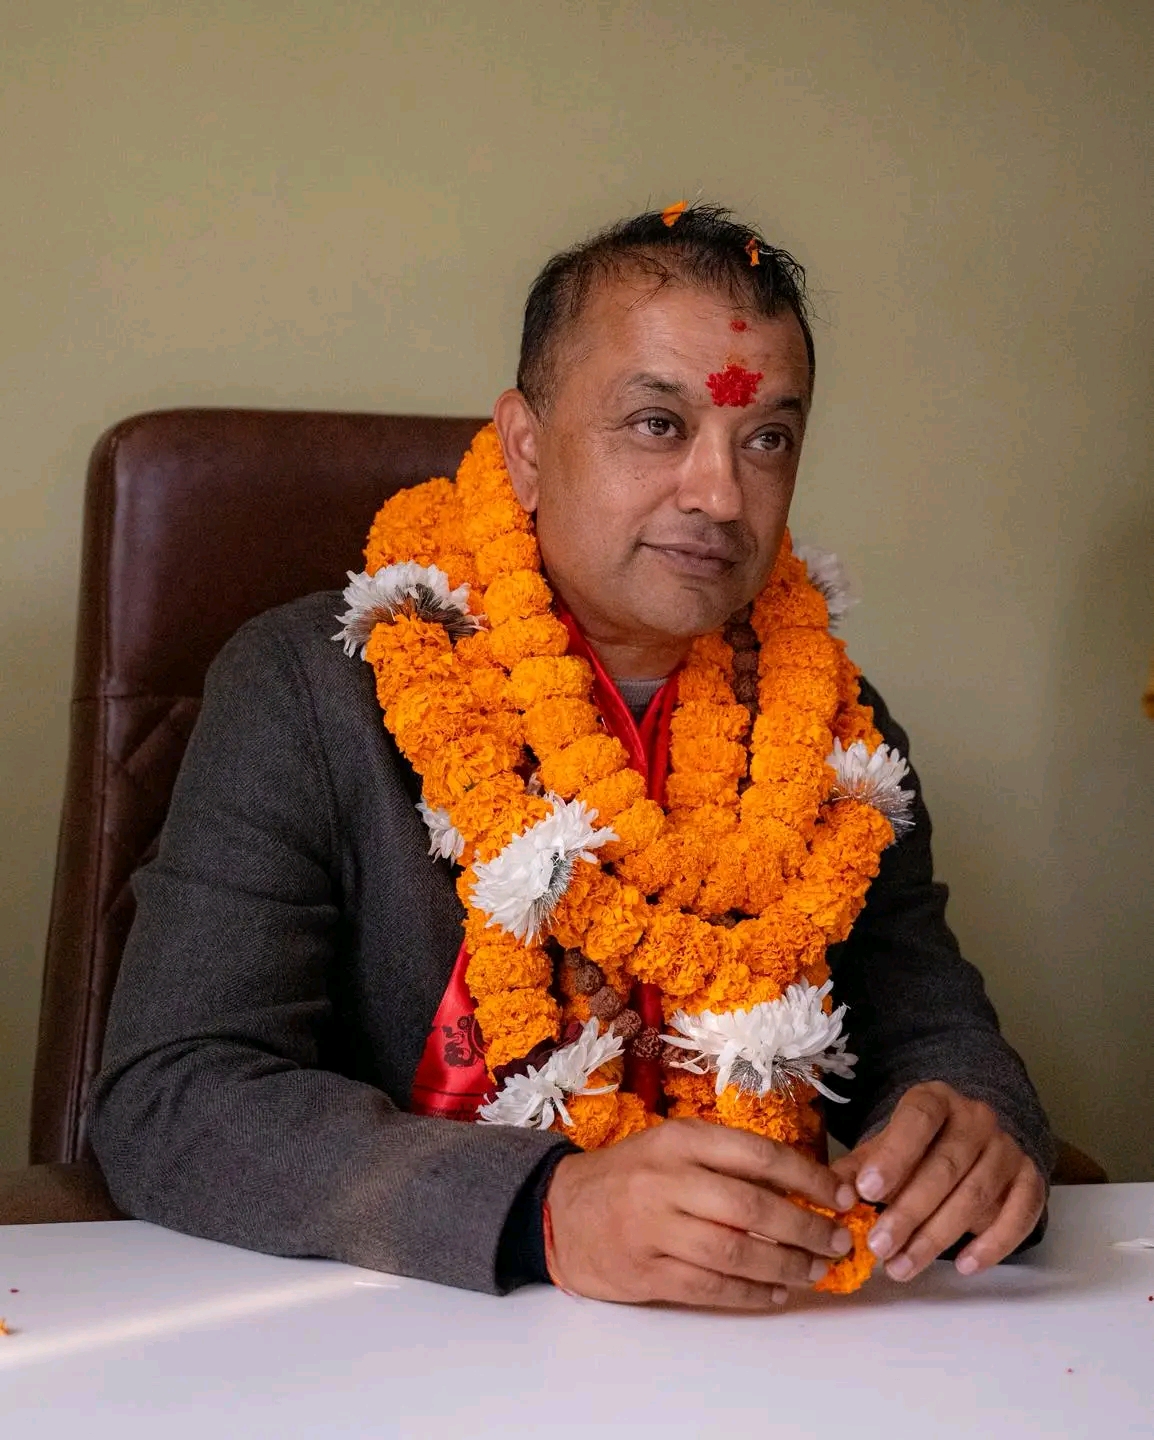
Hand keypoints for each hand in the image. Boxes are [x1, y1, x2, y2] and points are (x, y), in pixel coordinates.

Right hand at [544, 1117, 858, 1308]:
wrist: (561, 1211)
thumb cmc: (630, 1176)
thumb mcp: (672, 1147)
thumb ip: (726, 1161)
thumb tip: (802, 1185)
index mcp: (680, 1140)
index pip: (757, 1154)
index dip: (807, 1178)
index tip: (841, 1196)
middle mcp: (667, 1180)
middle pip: (751, 1207)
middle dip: (805, 1228)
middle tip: (836, 1242)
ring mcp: (654, 1228)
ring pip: (735, 1252)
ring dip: (784, 1266)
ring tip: (813, 1272)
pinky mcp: (646, 1272)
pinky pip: (710, 1287)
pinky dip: (750, 1294)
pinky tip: (774, 1293)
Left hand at [832, 1082, 1045, 1281]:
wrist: (972, 1143)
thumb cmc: (917, 1149)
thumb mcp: (884, 1149)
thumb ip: (858, 1169)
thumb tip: (830, 1198)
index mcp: (935, 1099)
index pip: (918, 1119)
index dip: (894, 1155)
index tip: (866, 1192)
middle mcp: (976, 1117)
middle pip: (946, 1164)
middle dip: (910, 1210)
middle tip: (878, 1245)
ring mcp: (1007, 1148)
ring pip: (976, 1194)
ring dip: (938, 1236)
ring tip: (902, 1266)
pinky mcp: (1030, 1179)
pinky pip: (1020, 1214)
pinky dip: (994, 1244)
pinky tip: (965, 1266)